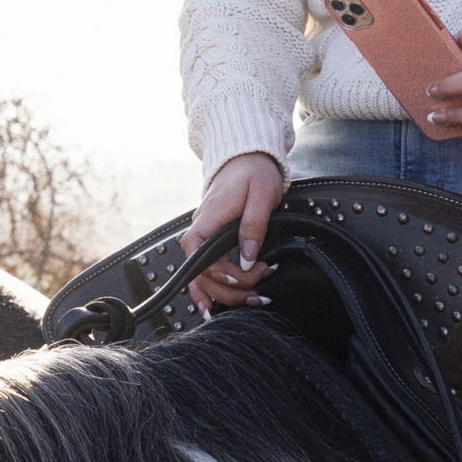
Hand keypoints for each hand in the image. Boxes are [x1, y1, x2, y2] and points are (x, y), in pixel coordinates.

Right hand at [181, 152, 284, 313]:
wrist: (246, 157)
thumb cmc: (254, 173)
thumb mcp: (261, 196)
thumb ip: (254, 227)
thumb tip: (248, 259)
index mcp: (208, 219)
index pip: (201, 255)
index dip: (221, 274)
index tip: (249, 277)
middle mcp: (200, 229)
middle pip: (201, 273)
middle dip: (230, 291)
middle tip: (258, 294)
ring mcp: (204, 235)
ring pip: (202, 275)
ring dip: (224, 294)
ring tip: (251, 301)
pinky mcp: (211, 239)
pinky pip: (205, 268)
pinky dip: (210, 288)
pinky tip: (215, 304)